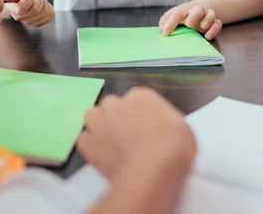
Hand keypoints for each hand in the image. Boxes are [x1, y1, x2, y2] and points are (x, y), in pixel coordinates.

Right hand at [5, 0, 53, 26]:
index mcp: (12, 8)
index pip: (21, 9)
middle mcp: (19, 17)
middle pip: (36, 9)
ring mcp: (29, 22)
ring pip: (44, 12)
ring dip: (43, 3)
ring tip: (36, 0)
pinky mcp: (39, 23)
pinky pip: (49, 15)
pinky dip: (47, 7)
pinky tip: (40, 5)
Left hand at [77, 87, 195, 179]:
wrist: (155, 167)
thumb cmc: (175, 146)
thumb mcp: (179, 125)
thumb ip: (161, 119)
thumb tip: (156, 126)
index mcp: (140, 96)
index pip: (134, 99)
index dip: (138, 115)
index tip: (144, 128)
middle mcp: (116, 103)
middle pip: (111, 105)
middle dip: (116, 117)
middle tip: (127, 136)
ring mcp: (99, 121)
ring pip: (92, 116)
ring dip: (99, 126)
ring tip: (110, 143)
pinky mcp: (87, 142)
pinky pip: (84, 139)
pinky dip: (91, 146)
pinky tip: (102, 156)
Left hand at [159, 4, 221, 39]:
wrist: (200, 9)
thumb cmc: (182, 16)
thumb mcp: (171, 17)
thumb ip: (165, 22)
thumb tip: (161, 29)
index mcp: (184, 10)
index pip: (177, 13)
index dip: (171, 23)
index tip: (165, 33)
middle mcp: (196, 11)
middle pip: (198, 9)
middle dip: (194, 16)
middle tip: (189, 23)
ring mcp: (207, 16)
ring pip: (211, 14)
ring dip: (207, 20)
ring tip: (203, 27)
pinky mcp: (215, 22)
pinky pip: (218, 24)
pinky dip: (214, 29)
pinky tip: (208, 36)